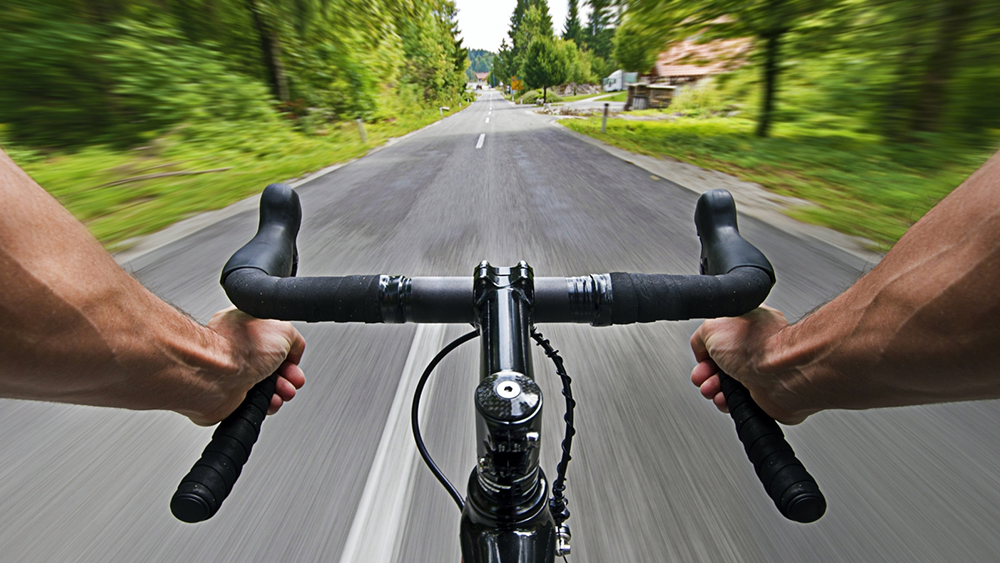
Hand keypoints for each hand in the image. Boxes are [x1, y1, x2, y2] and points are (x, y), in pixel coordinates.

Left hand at [189, 307, 305, 425]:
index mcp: (247, 327)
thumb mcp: (283, 329)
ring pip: (268, 385)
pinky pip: (257, 401)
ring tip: (283, 391)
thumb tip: (294, 351)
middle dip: (289, 375)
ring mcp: (234, 372)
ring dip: (281, 390)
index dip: (289, 352)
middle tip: (293, 379)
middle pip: (275, 365)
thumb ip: (294, 338)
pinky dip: (268, 403)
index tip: (293, 360)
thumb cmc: (236, 347)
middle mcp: (239, 349)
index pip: (276, 340)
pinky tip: (270, 400)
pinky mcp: (231, 395)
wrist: (215, 375)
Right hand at [689, 305, 810, 424]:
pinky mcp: (762, 393)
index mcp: (746, 325)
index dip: (705, 350)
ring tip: (712, 388)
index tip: (702, 358)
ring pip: (725, 383)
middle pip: (718, 363)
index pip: (717, 338)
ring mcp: (759, 371)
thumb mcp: (712, 327)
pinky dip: (725, 401)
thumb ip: (700, 336)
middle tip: (703, 376)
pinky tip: (724, 397)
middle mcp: (754, 347)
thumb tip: (701, 349)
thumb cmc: (759, 345)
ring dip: (712, 388)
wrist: (781, 373)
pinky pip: (736, 399)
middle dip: (705, 373)